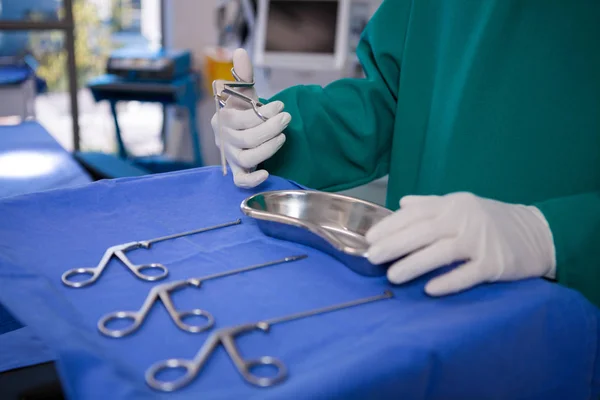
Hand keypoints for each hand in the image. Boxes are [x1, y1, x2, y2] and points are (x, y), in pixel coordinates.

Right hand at [211, 48, 290, 187]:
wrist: (243, 129)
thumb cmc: (243, 109)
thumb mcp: (243, 91)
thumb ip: (243, 75)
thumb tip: (241, 52)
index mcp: (222, 118)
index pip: (242, 119)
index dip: (263, 113)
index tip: (280, 105)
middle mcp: (224, 139)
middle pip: (247, 139)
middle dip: (270, 128)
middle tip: (287, 118)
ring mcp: (231, 157)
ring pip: (248, 157)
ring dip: (269, 148)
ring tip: (283, 136)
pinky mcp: (239, 171)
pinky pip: (240, 181)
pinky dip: (252, 180)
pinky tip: (266, 172)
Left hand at [365, 192, 555, 295]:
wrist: (537, 234)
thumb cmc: (491, 220)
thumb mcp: (462, 205)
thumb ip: (431, 204)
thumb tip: (402, 203)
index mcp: (453, 204)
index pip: (416, 213)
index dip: (391, 225)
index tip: (370, 238)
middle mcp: (465, 220)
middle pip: (424, 232)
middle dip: (395, 245)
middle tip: (373, 258)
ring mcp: (481, 242)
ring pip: (442, 252)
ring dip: (415, 264)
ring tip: (392, 276)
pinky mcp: (495, 264)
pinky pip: (468, 274)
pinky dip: (448, 281)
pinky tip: (429, 289)